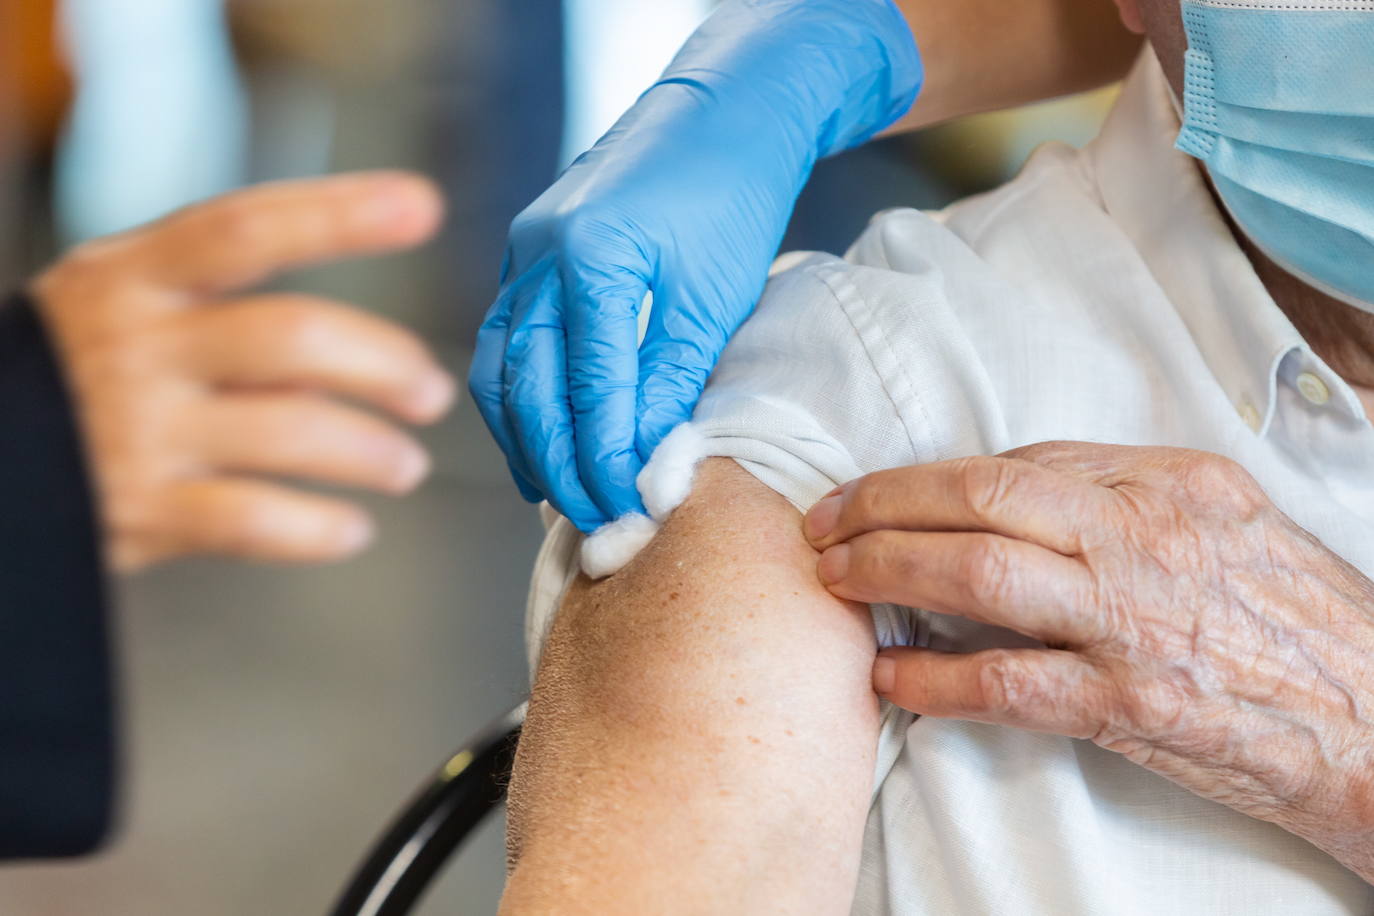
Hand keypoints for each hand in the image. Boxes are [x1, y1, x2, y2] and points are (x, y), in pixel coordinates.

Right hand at [33, 172, 455, 572]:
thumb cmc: (74, 369)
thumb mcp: (124, 305)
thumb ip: (228, 316)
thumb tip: (347, 364)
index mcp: (136, 276)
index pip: (248, 229)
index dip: (339, 215)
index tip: (421, 206)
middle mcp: (140, 345)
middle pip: (292, 337)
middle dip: (385, 362)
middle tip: (430, 392)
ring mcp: (139, 430)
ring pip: (290, 430)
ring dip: (369, 450)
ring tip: (405, 464)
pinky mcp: (140, 511)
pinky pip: (255, 521)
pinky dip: (318, 528)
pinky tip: (350, 528)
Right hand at [470, 0, 920, 531]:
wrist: (721, 114)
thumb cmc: (730, 194)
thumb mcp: (715, 294)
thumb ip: (670, 377)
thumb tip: (639, 458)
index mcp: (591, 256)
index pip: (589, 390)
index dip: (606, 459)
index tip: (629, 506)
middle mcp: (539, 252)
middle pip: (530, 388)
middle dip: (560, 464)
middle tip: (596, 516)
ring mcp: (521, 249)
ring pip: (500, 370)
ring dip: (524, 441)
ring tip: (559, 495)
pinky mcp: (523, 253)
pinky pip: (503, 343)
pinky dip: (516, 402)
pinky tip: (535, 444)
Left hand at [803, 442, 1373, 878]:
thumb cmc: (1294, 617)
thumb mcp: (1223, 521)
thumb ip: (1124, 496)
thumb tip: (1017, 488)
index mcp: (1166, 483)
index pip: (1016, 462)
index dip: (927, 477)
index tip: (876, 491)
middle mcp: (1143, 536)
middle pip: (980, 496)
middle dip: (883, 503)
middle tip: (823, 522)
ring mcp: (1133, 618)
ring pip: (979, 570)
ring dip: (887, 568)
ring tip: (834, 578)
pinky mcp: (1130, 703)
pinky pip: (1007, 683)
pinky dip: (934, 677)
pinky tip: (889, 674)